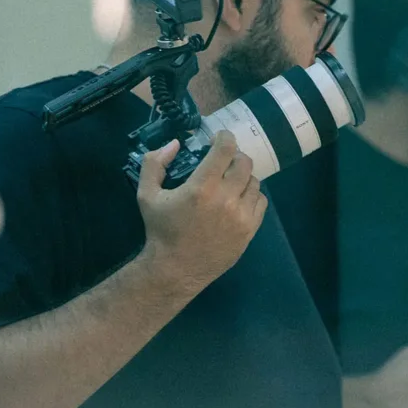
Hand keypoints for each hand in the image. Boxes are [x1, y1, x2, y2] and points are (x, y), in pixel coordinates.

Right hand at [134, 131, 266, 293]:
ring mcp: (241, 216)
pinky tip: (238, 199)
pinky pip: (260, 202)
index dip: (225, 137)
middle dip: (234, 156)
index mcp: (202, 187)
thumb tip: (175, 143)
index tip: (219, 137)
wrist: (175, 269)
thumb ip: (154, 163)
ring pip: (255, 182)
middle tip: (224, 160)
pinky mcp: (250, 230)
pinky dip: (251, 196)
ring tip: (231, 181)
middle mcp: (226, 198)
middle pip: (245, 163)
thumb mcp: (146, 195)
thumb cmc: (160, 230)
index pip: (226, 149)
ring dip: (243, 177)